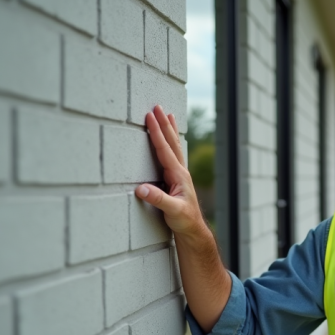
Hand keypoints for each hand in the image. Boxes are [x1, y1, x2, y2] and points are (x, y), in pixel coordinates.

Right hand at [136, 105, 205, 238]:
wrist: (193, 229)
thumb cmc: (184, 220)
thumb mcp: (172, 211)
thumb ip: (158, 199)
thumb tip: (141, 188)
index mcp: (178, 175)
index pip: (165, 149)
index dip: (156, 132)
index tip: (150, 116)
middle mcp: (180, 171)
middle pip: (172, 142)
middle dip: (164, 124)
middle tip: (157, 106)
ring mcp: (179, 174)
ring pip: (174, 146)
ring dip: (169, 130)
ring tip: (167, 114)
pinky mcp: (176, 179)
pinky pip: (172, 154)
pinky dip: (170, 142)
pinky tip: (169, 138)